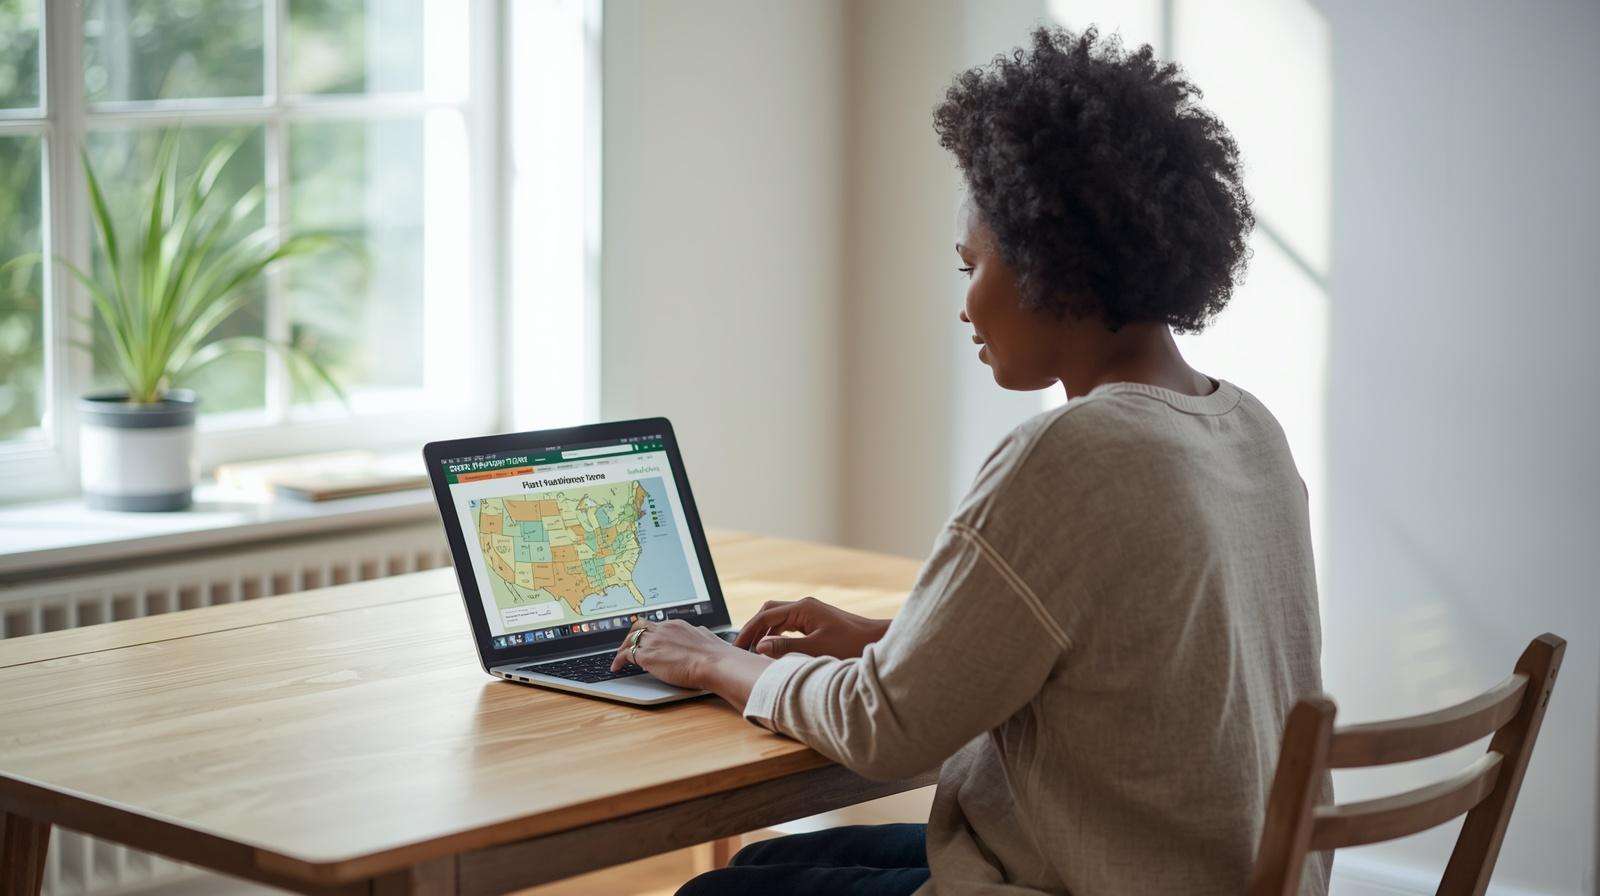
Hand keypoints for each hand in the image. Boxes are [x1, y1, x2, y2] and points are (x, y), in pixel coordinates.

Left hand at [610, 618, 739, 689]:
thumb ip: (700, 635)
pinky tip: (616, 667)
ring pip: (630, 639)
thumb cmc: (715, 656)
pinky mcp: (647, 656)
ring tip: (619, 657)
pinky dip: (618, 660)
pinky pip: (625, 654)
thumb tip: (701, 635)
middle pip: (640, 627)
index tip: (648, 640)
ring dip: (623, 647)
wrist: (713, 663)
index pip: (657, 625)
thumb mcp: (707, 638)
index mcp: (677, 625)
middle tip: (629, 644)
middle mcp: (663, 629)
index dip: (650, 633)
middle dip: (632, 635)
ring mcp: (653, 641)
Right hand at [734, 596, 890, 659]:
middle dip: (753, 629)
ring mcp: (810, 612)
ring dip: (764, 632)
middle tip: (740, 648)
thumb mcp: (816, 650)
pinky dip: (776, 634)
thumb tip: (759, 647)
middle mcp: (805, 606)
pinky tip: (773, 648)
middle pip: (769, 612)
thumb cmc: (851, 644)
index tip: (736, 648)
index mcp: (803, 608)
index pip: (766, 616)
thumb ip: (785, 648)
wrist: (877, 640)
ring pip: (778, 618)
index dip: (748, 632)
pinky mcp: (815, 620)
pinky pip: (788, 624)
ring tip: (752, 651)